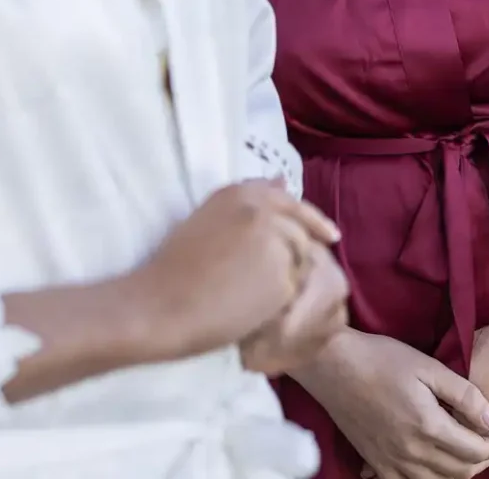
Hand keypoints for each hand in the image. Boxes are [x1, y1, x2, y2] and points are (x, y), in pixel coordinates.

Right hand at [132, 181, 340, 361]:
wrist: (159, 306)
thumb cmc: (173, 268)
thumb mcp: (209, 220)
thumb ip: (251, 202)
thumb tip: (284, 180)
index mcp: (240, 192)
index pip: (290, 201)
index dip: (311, 219)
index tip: (330, 235)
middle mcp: (262, 210)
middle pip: (301, 235)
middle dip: (295, 258)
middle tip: (272, 282)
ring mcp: (275, 242)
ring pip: (299, 264)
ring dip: (286, 280)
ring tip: (250, 296)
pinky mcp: (281, 277)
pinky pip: (292, 291)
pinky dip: (280, 301)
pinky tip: (251, 308)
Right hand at [294, 329, 488, 478]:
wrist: (332, 364)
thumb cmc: (382, 358)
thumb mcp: (430, 368)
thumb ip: (467, 397)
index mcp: (428, 426)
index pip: (475, 450)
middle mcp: (411, 452)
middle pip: (460, 471)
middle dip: (484, 460)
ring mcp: (390, 461)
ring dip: (460, 473)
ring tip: (469, 453)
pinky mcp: (374, 462)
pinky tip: (433, 466)